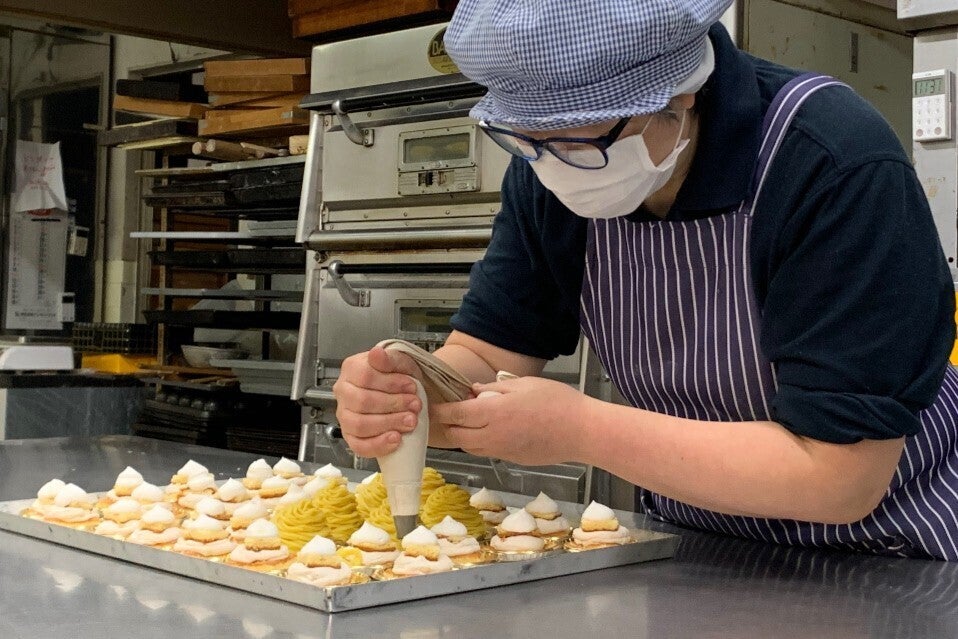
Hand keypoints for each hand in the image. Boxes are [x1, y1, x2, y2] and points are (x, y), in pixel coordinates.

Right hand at [333, 346, 422, 457]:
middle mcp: (343, 392)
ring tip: (410, 421)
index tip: (412, 386)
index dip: (391, 383)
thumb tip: (376, 353)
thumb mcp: (401, 363)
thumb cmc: (400, 378)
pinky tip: (396, 439)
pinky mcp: (351, 436)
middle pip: (362, 402)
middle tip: (415, 405)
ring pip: (359, 424)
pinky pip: (359, 445)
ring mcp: (344, 416)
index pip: (365, 376)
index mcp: (352, 368)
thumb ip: (390, 359)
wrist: (407, 395)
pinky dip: (379, 444)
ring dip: (389, 424)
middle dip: (393, 405)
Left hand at [432, 376, 588, 465]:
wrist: (582, 432)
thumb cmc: (556, 402)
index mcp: (493, 414)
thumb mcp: (523, 384)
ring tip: (470, 420)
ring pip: (469, 447)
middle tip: (451, 410)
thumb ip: (494, 388)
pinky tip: (491, 430)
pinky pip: (487, 452)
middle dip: (449, 424)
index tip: (433, 404)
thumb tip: (474, 392)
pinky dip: (480, 443)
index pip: (455, 415)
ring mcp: (502, 451)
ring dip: (463, 435)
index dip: (441, 410)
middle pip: (457, 435)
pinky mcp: (512, 460)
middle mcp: (492, 436)